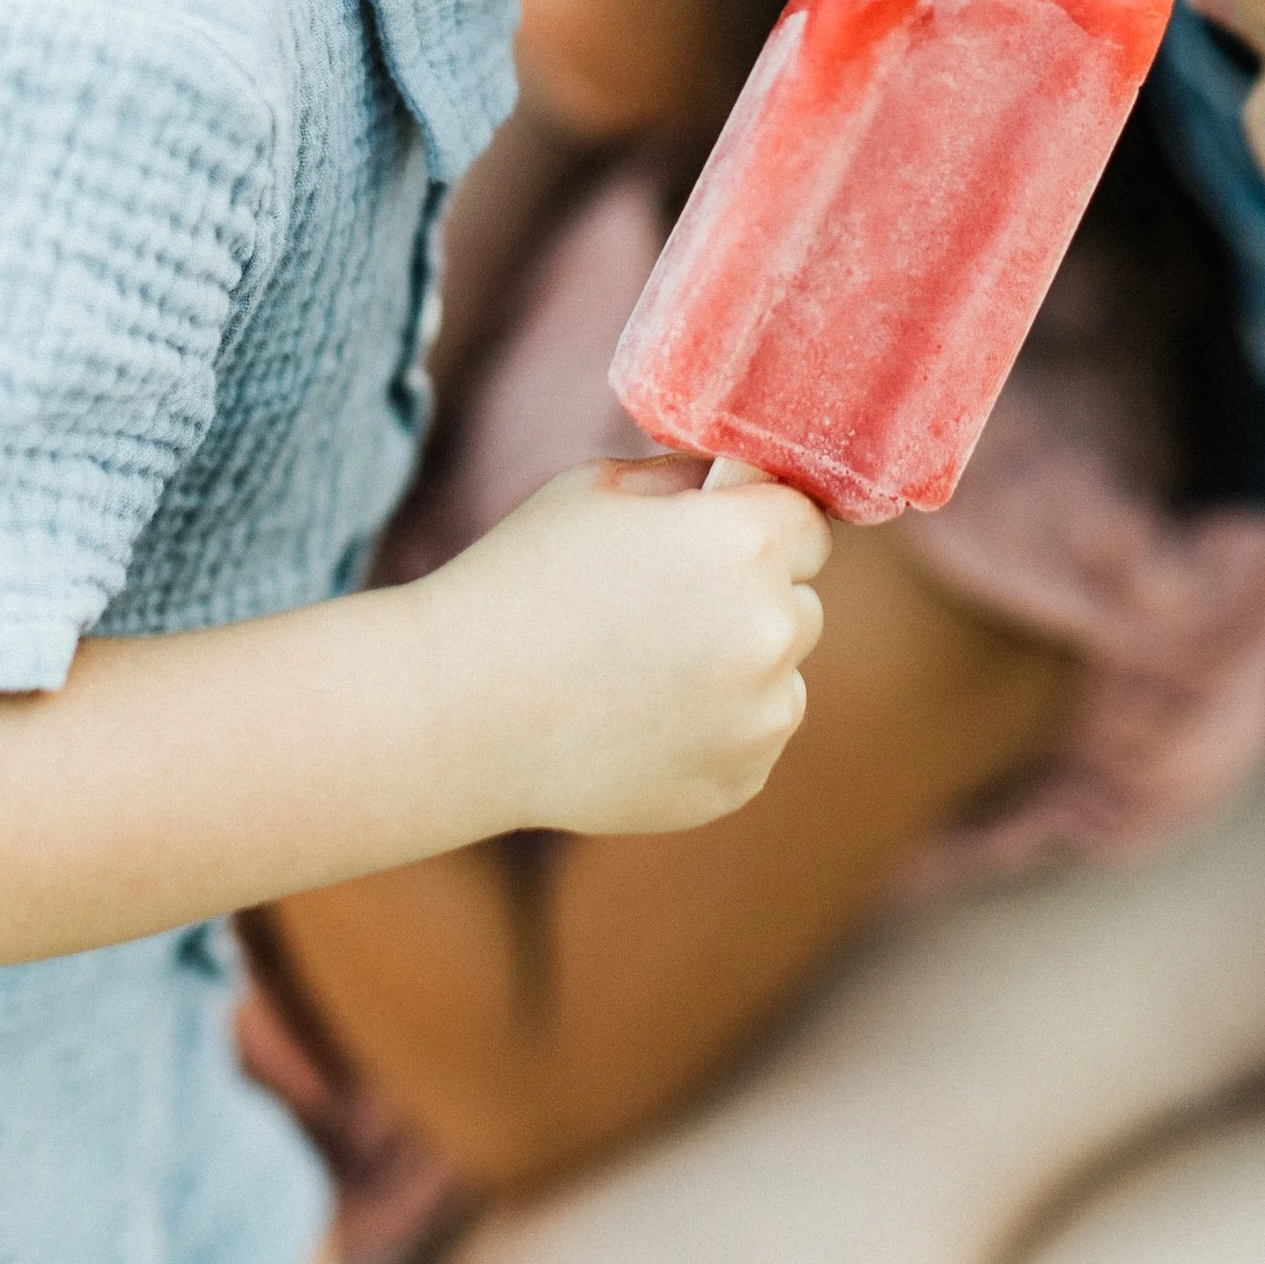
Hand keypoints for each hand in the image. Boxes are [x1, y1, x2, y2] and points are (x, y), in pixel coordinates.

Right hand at [426, 458, 831, 836]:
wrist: (455, 712)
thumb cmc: (521, 580)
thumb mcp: (600, 487)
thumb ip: (689, 480)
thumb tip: (741, 482)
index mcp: (744, 543)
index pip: (808, 521)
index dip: (760, 524)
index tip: (715, 539)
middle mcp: (769, 631)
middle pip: (801, 603)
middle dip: (751, 600)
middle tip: (663, 610)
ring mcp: (758, 719)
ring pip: (782, 678)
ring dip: (739, 671)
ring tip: (641, 671)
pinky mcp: (737, 783)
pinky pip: (752, 741)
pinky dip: (714, 731)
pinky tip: (636, 720)